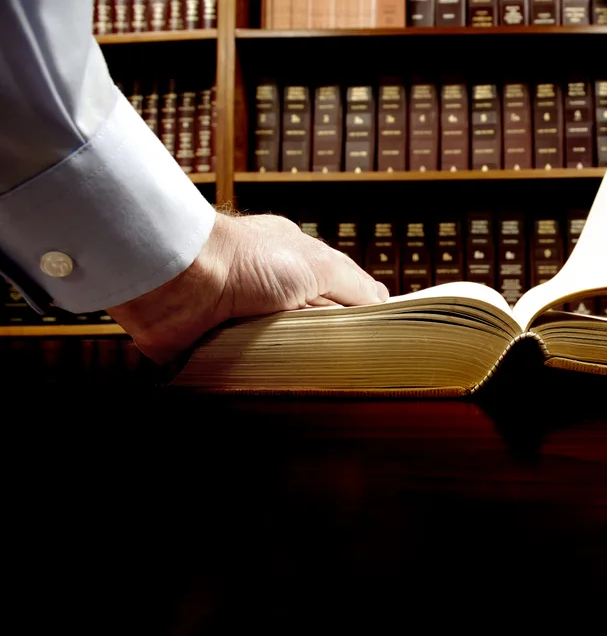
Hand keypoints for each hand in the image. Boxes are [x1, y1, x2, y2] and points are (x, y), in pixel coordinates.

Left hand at [107, 212, 387, 362]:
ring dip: (293, 366)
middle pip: (311, 327)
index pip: (335, 293)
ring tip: (316, 387)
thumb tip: (385, 306)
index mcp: (292, 264)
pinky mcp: (215, 347)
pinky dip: (257, 380)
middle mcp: (266, 290)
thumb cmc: (244, 259)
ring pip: (282, 353)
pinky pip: (244, 371)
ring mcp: (240, 318)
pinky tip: (275, 389)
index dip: (355, 316)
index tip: (376, 343)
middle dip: (327, 346)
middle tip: (351, 374)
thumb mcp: (318, 264)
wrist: (180, 278)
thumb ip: (355, 285)